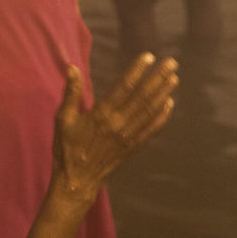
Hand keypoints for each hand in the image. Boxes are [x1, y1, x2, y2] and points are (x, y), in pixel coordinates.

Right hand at [51, 53, 177, 205]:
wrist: (77, 180)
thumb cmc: (67, 148)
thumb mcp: (62, 119)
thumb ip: (71, 93)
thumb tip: (72, 68)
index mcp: (101, 114)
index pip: (123, 87)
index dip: (137, 71)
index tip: (148, 57)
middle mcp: (119, 124)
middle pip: (143, 97)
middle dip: (158, 78)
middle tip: (171, 62)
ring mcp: (128, 136)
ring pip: (150, 111)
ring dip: (164, 93)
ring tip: (174, 78)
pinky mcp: (133, 147)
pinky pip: (151, 129)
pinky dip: (162, 116)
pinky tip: (169, 104)